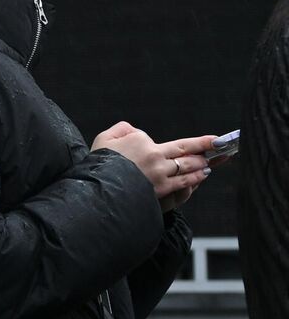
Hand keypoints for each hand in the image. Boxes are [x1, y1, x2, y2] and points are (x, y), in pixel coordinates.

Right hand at [93, 122, 212, 210]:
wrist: (98, 189)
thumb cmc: (99, 164)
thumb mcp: (104, 139)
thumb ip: (122, 129)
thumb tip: (135, 131)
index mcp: (141, 141)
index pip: (160, 140)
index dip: (180, 142)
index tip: (201, 141)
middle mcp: (155, 155)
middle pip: (185, 149)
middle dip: (206, 145)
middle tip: (221, 143)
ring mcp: (160, 172)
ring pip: (188, 166)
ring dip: (202, 163)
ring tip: (211, 161)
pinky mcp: (162, 188)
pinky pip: (184, 181)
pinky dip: (197, 177)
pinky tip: (204, 174)